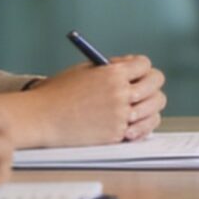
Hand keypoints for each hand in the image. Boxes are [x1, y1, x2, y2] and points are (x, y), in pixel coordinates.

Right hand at [0, 57, 168, 147]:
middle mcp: (121, 93)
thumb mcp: (84, 71)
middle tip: (143, 91)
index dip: (141, 68)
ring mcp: (121, 115)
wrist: (42, 118)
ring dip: (148, 108)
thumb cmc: (58, 93)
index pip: (144, 64)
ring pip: (153, 110)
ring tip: (138, 109)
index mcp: (113, 73)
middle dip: (151, 86)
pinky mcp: (117, 134)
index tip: (138, 72)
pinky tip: (131, 126)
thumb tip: (130, 67)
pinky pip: (140, 130)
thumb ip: (109, 68)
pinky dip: (138, 128)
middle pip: (156, 85)